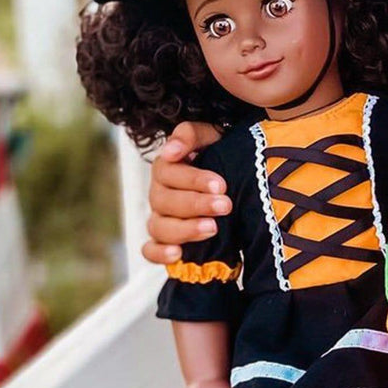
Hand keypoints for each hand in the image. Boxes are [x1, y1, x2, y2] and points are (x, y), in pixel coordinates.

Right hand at [143, 121, 228, 264]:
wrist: (237, 185)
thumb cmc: (222, 156)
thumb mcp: (213, 138)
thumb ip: (192, 134)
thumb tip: (171, 149)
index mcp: (169, 168)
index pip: (167, 171)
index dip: (192, 179)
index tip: (220, 185)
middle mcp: (160, 192)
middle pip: (163, 200)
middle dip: (196, 204)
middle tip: (225, 205)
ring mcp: (160, 217)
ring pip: (158, 226)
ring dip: (185, 228)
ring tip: (213, 228)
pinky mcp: (164, 241)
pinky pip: (150, 250)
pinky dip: (159, 253)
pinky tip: (178, 253)